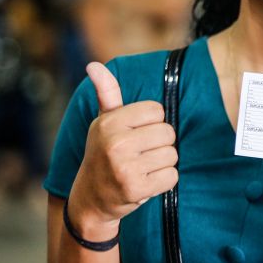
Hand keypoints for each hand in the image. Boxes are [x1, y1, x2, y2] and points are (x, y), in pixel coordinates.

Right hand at [67, 62, 178, 239]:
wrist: (90, 198)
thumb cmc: (103, 152)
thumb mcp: (103, 122)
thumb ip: (106, 92)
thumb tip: (94, 64)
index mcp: (110, 123)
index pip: (157, 110)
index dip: (153, 122)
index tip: (137, 133)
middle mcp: (116, 143)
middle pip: (168, 133)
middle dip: (160, 144)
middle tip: (141, 153)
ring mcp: (126, 167)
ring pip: (172, 155)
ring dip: (162, 164)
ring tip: (142, 168)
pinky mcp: (136, 189)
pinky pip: (172, 177)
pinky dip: (164, 181)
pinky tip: (146, 182)